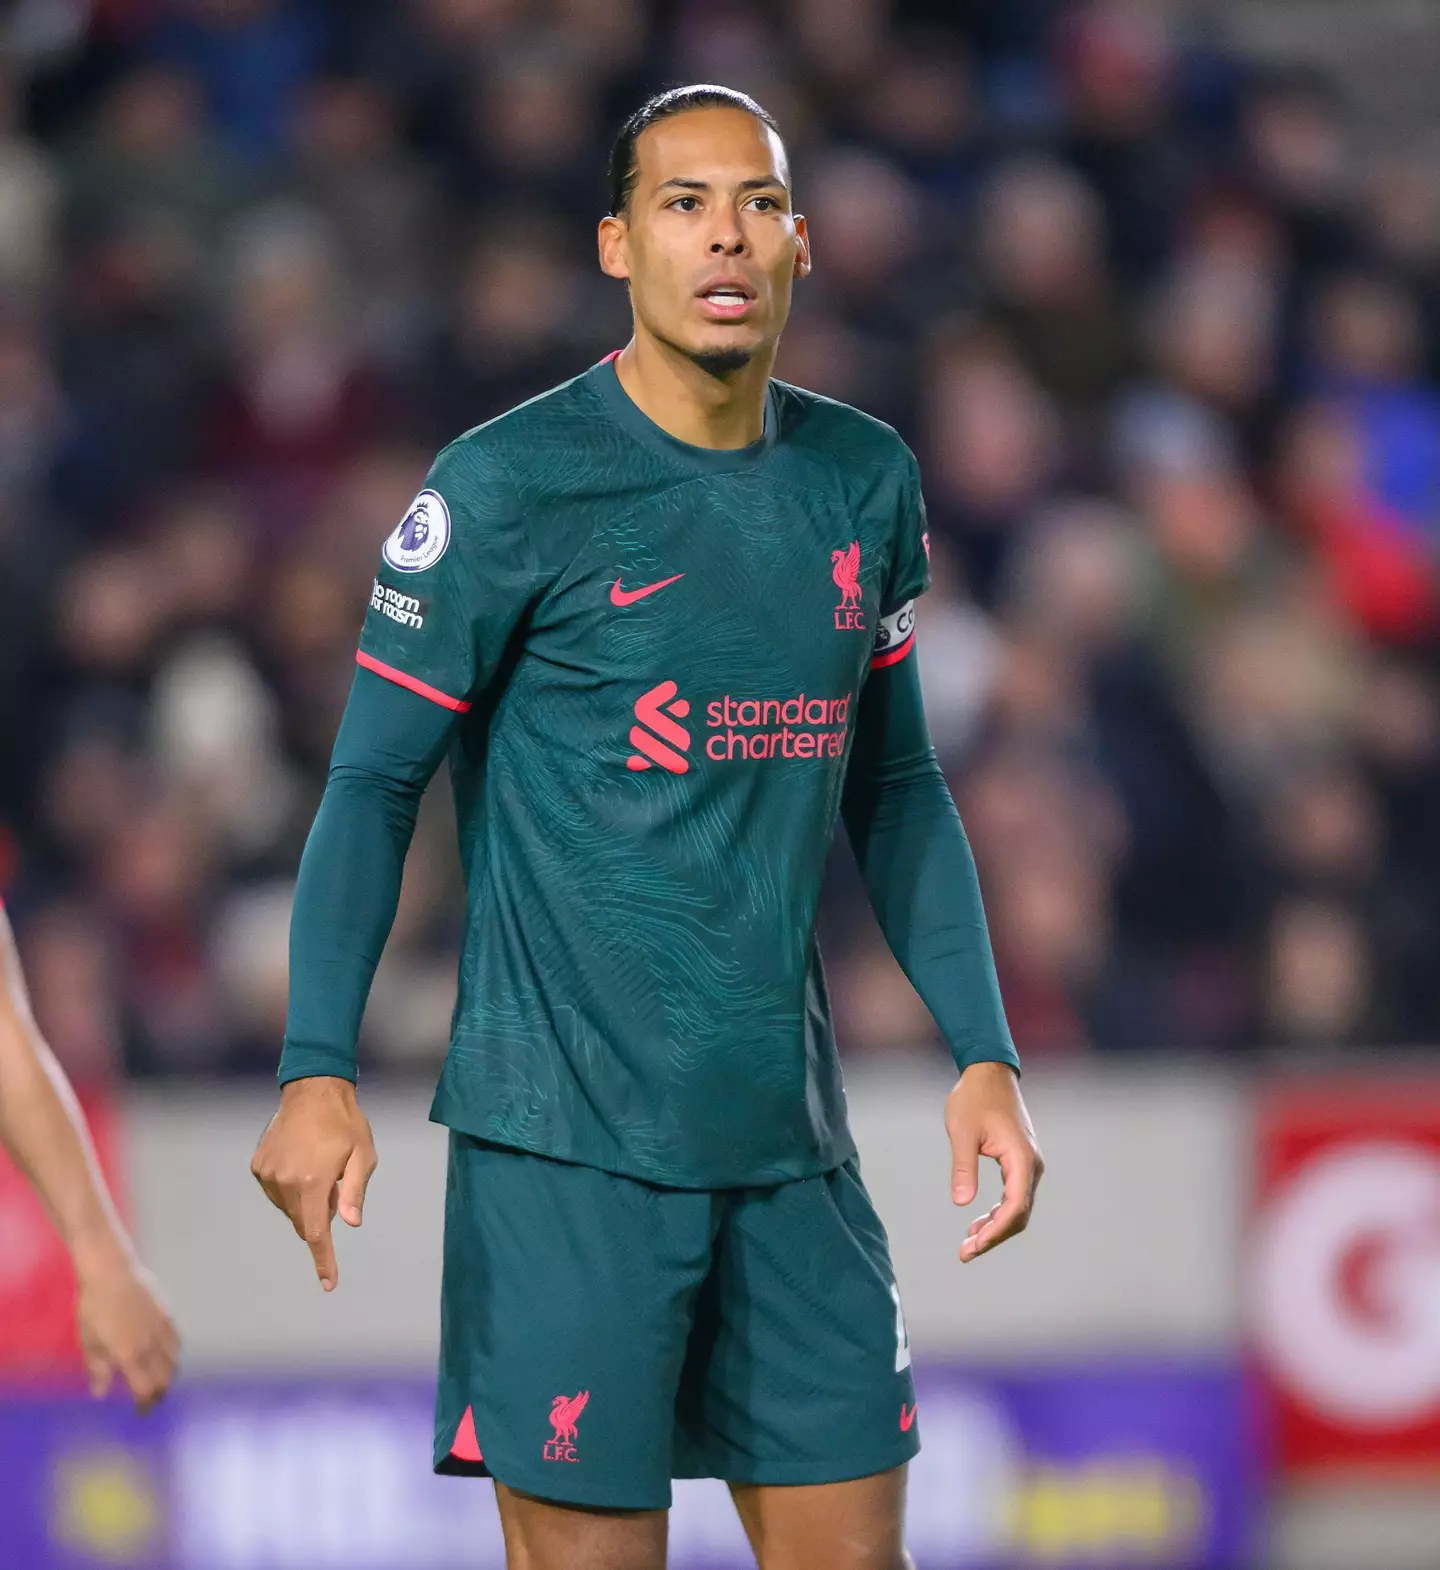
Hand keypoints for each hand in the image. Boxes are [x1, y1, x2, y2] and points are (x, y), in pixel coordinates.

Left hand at [75, 1242, 179, 1412]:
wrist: (112, 1272)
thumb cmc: (94, 1307)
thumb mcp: (89, 1341)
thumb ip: (98, 1369)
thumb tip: (101, 1393)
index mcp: (130, 1356)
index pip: (145, 1389)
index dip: (145, 1403)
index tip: (142, 1411)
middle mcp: (150, 1346)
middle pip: (164, 1378)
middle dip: (160, 1393)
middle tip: (152, 1399)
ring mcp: (162, 1329)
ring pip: (175, 1361)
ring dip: (170, 1375)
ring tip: (161, 1380)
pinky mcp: (167, 1315)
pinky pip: (177, 1341)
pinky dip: (175, 1354)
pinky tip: (168, 1354)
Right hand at [250, 1076, 376, 1291]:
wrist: (313, 1091)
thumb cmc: (346, 1123)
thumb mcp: (363, 1155)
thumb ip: (355, 1191)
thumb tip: (351, 1223)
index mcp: (313, 1181)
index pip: (318, 1233)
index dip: (324, 1260)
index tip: (329, 1284)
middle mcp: (284, 1182)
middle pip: (304, 1222)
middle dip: (321, 1216)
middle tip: (336, 1184)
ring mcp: (267, 1175)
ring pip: (289, 1209)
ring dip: (306, 1202)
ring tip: (319, 1168)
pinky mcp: (258, 1166)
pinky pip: (276, 1192)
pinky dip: (291, 1189)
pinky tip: (301, 1163)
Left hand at [945, 1062, 1042, 1262]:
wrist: (988, 1073)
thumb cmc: (973, 1098)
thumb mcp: (962, 1132)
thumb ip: (963, 1167)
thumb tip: (961, 1203)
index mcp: (1021, 1159)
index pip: (1015, 1207)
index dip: (995, 1231)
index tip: (973, 1246)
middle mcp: (1031, 1165)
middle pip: (1019, 1214)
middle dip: (994, 1236)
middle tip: (965, 1253)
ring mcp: (1028, 1164)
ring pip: (1017, 1207)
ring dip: (995, 1227)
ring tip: (968, 1244)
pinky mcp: (1020, 1161)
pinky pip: (1013, 1195)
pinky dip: (997, 1212)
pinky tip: (977, 1222)